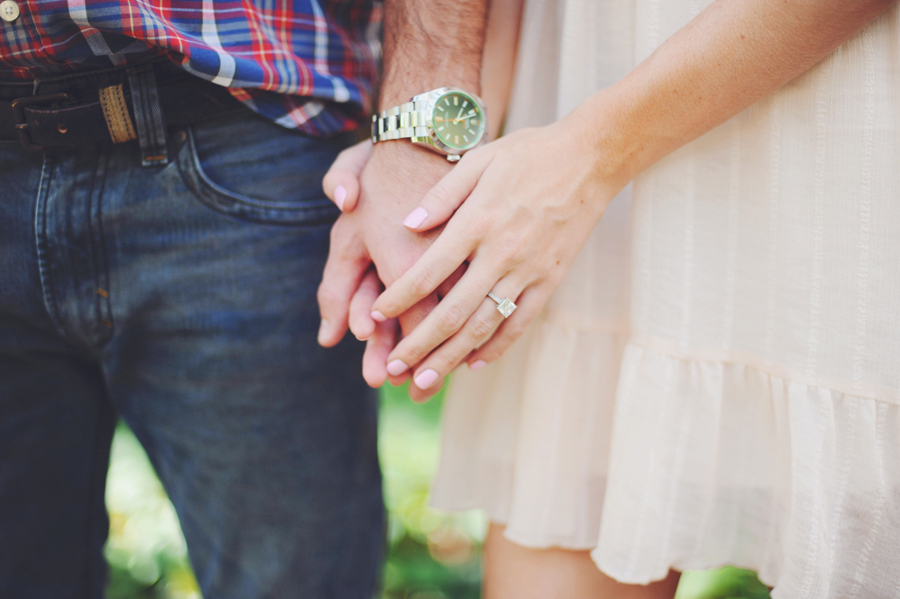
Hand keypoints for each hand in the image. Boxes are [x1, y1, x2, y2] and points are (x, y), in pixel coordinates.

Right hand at [317, 141, 457, 399]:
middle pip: (385, 320)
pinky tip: (449, 357)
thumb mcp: (359, 164)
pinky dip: (442, 332)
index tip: (365, 336)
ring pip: (415, 321)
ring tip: (414, 383)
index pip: (355, 292)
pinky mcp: (446, 272)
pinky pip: (443, 306)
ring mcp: (419, 275)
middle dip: (383, 351)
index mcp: (364, 254)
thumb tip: (344, 197)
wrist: (423, 145)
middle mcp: (390, 271)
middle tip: (382, 380)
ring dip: (412, 351)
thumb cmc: (389, 162)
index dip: (356, 314)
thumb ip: (342, 179)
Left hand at [369, 113, 626, 391]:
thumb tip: (407, 225)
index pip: (429, 270)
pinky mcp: (551, 280)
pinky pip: (520, 321)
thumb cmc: (530, 153)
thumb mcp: (480, 159)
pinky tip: (474, 363)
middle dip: (418, 344)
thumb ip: (442, 195)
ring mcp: (529, 270)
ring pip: (484, 325)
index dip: (399, 297)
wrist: (592, 158)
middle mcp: (501, 252)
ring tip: (423, 381)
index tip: (376, 315)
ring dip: (451, 357)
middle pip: (453, 311)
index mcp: (478, 220)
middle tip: (390, 368)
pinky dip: (496, 346)